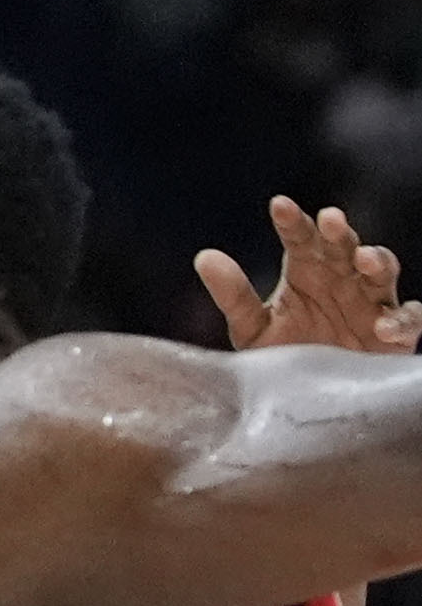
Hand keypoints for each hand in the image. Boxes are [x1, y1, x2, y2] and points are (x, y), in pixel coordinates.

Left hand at [199, 196, 421, 353]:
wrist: (308, 399)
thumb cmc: (283, 353)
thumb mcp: (252, 328)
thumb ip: (233, 295)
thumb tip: (204, 257)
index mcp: (306, 271)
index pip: (300, 238)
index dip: (292, 222)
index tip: (279, 206)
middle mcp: (341, 280)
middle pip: (344, 247)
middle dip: (338, 232)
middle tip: (329, 218)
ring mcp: (371, 304)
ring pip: (382, 273)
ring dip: (377, 262)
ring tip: (364, 259)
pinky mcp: (395, 334)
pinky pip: (408, 320)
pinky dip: (401, 320)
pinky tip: (383, 326)